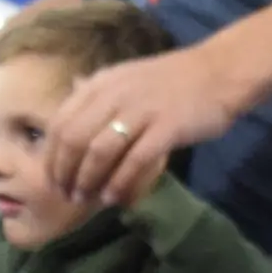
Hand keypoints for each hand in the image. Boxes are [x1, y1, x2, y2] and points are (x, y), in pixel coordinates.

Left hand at [44, 47, 248, 204]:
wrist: (220, 72)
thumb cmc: (173, 81)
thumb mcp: (126, 79)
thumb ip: (97, 97)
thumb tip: (67, 113)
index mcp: (101, 84)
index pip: (60, 122)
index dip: (52, 156)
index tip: (53, 180)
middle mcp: (115, 95)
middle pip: (74, 139)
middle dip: (65, 172)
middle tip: (68, 195)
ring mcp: (141, 110)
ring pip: (99, 151)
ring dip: (88, 180)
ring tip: (87, 199)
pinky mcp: (166, 127)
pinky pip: (134, 160)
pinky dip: (119, 182)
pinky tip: (114, 197)